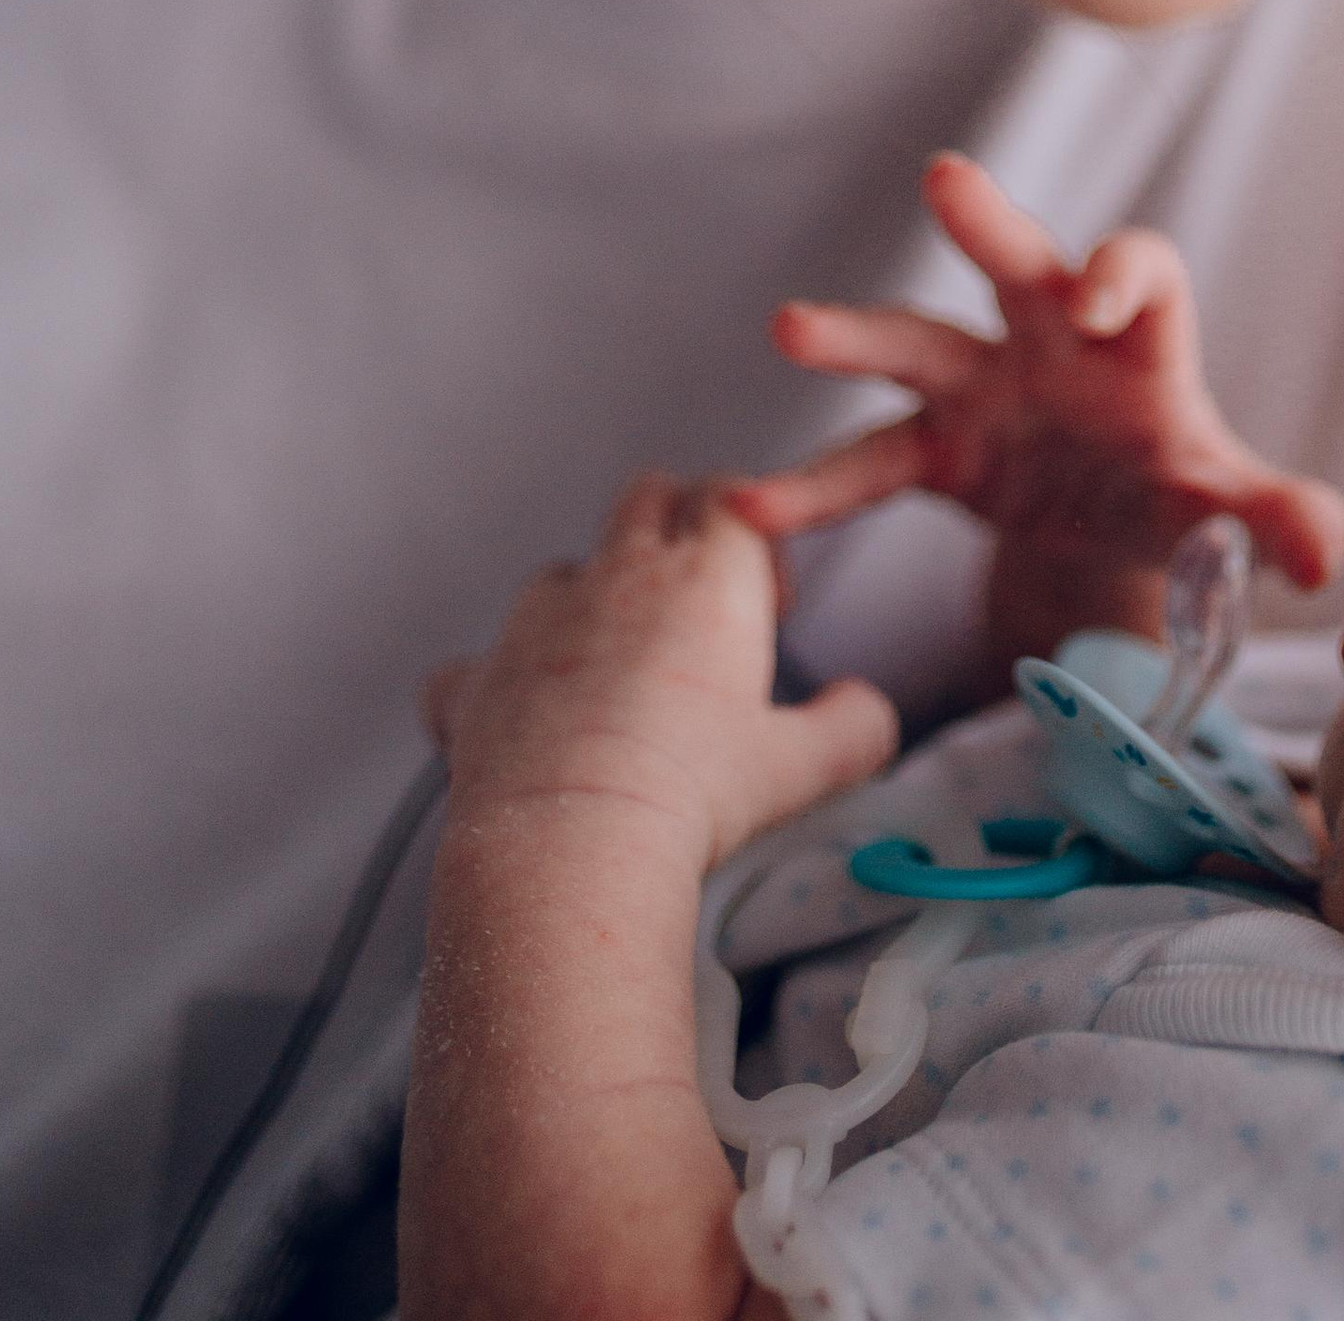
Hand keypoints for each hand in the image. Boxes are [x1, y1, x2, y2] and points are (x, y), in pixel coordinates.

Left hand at [423, 476, 896, 873]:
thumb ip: (855, 726)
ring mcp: (534, 625)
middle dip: (676, 526)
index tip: (767, 602)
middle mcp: (616, 577)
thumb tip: (869, 710)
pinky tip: (519, 731)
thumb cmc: (691, 797)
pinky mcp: (475, 682)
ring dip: (589, 606)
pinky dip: (496, 688)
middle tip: (697, 614)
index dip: (755, 533)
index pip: (732, 494)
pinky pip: (474, 666)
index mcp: (704, 578)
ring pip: (563, 572)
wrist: (570, 848)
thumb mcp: (804, 766)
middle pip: (647, 495)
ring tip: (615, 686)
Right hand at [725, 152, 1343, 597]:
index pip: (1145, 271)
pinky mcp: (936, 447)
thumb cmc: (1182, 489)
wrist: (1115, 524)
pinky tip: (750, 507)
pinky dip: (815, 487)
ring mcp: (985, 384)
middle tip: (947, 177)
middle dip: (991, 221)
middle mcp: (1054, 338)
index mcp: (1142, 342)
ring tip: (790, 326)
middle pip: (1024, 260)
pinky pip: (870, 459)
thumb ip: (1274, 517)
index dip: (1126, 274)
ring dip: (859, 333)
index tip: (1100, 302)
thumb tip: (1326, 550)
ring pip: (919, 340)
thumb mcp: (1228, 510)